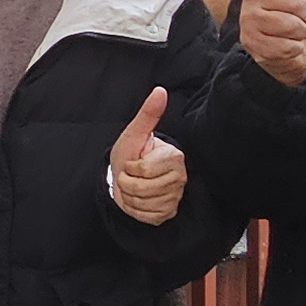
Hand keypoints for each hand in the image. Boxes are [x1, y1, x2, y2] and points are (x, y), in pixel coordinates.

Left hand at [108, 84, 187, 225]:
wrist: (125, 177)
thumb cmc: (130, 153)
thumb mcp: (134, 133)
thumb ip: (147, 114)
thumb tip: (160, 90)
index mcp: (174, 157)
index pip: (144, 170)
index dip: (130, 167)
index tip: (133, 161)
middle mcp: (180, 177)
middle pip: (142, 189)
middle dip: (127, 183)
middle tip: (130, 175)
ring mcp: (175, 196)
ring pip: (143, 204)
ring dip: (129, 197)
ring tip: (134, 185)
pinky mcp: (168, 212)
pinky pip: (146, 216)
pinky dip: (135, 209)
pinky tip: (138, 199)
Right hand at [236, 0, 305, 88]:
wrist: (292, 55)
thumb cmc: (299, 20)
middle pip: (299, 2)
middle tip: (301, 23)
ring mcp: (249, 21)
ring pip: (293, 24)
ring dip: (301, 34)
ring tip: (293, 35)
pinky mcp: (252, 44)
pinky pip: (288, 45)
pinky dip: (294, 50)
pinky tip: (286, 48)